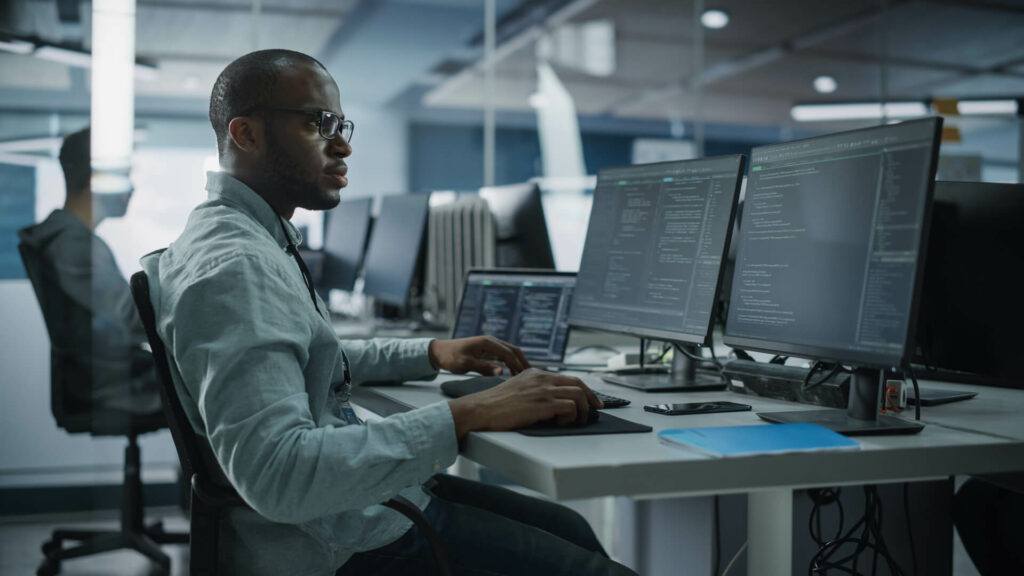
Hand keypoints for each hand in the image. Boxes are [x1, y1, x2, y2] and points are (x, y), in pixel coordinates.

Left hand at [428, 336, 529, 375]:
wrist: (439, 352)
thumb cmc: (451, 357)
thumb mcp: (466, 364)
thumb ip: (484, 368)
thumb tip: (502, 372)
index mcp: (487, 342)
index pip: (508, 353)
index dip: (518, 364)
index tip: (525, 375)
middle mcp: (491, 341)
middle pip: (513, 350)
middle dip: (522, 361)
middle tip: (531, 374)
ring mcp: (489, 345)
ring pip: (509, 352)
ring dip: (517, 362)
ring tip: (524, 375)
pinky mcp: (487, 349)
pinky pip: (503, 355)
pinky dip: (510, 362)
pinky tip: (512, 372)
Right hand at [447, 368, 603, 437]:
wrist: (480, 409)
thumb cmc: (495, 405)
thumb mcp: (517, 389)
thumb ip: (533, 390)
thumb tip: (552, 402)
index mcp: (536, 373)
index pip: (568, 378)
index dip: (584, 390)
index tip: (591, 401)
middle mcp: (542, 378)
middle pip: (578, 384)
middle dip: (591, 398)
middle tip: (595, 410)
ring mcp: (542, 390)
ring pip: (578, 395)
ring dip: (582, 411)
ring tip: (576, 421)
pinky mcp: (542, 404)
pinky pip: (569, 408)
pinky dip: (571, 417)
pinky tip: (561, 423)